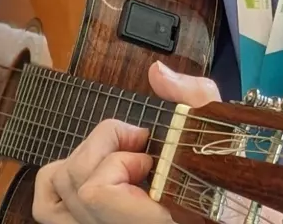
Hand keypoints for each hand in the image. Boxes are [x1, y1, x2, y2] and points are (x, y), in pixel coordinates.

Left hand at [33, 63, 220, 223]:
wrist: (233, 216)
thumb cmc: (232, 188)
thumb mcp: (224, 139)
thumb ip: (193, 102)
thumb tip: (158, 74)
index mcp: (153, 219)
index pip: (97, 192)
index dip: (118, 161)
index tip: (151, 154)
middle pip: (73, 181)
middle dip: (104, 150)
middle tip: (140, 149)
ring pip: (56, 190)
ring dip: (86, 160)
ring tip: (124, 161)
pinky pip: (49, 206)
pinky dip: (62, 180)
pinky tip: (98, 171)